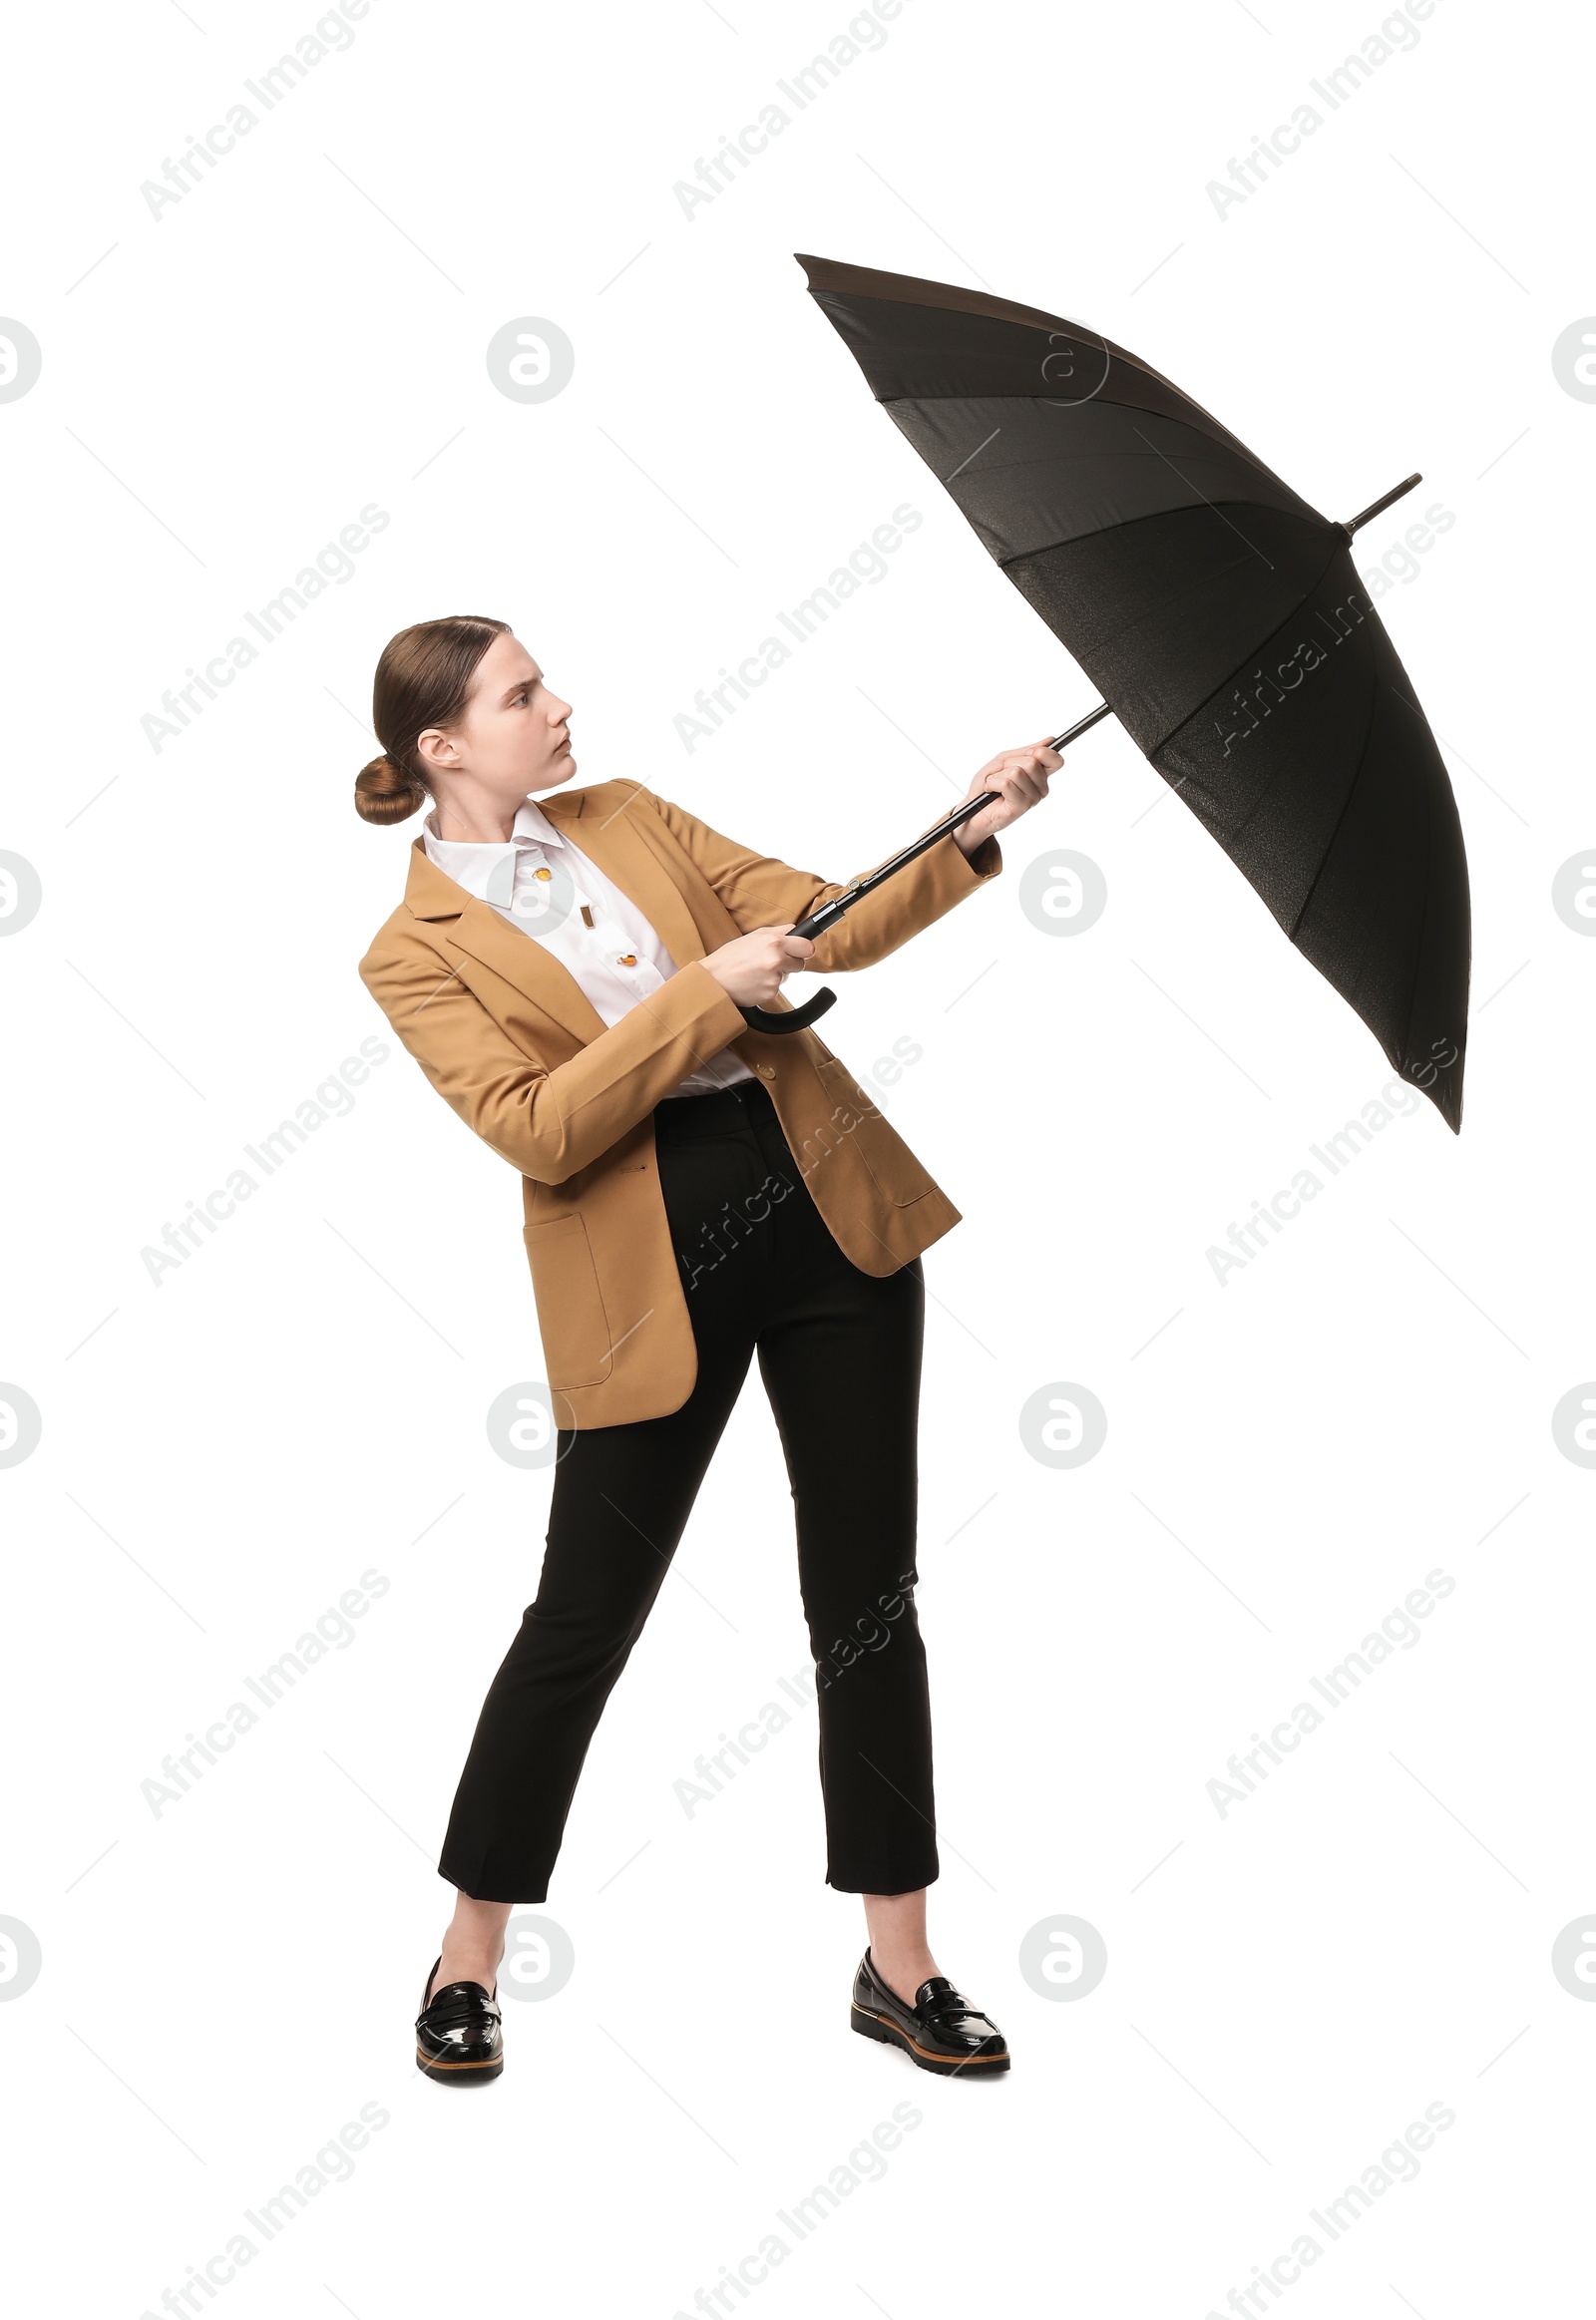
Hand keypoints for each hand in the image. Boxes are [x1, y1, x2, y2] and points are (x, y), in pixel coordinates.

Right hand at [702, 924, 815, 1006]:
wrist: (713, 980)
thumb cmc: (730, 957)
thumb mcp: (753, 936)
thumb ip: (778, 932)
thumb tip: (795, 930)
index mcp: (774, 942)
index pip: (807, 947)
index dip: (803, 949)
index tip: (799, 951)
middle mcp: (777, 960)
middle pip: (801, 964)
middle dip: (790, 963)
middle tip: (771, 962)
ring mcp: (774, 979)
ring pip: (787, 977)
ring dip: (777, 975)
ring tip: (756, 971)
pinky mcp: (770, 993)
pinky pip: (776, 989)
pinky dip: (767, 986)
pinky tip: (753, 981)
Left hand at [952, 738, 1061, 855]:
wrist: (972, 810)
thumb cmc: (987, 785)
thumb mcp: (1004, 761)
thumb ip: (1025, 752)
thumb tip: (1050, 740)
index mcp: (1040, 776)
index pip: (1056, 761)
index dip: (1043, 752)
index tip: (1027, 754)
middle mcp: (1040, 788)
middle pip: (1032, 762)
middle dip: (1009, 763)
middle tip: (1000, 774)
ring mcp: (1033, 799)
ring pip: (1018, 772)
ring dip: (998, 775)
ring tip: (994, 784)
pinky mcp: (1021, 807)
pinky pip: (1007, 783)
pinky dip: (992, 783)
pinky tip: (990, 790)